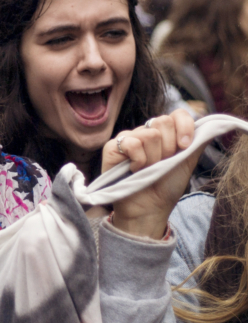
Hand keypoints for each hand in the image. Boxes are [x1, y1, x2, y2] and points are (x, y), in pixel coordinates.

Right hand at [101, 110, 203, 238]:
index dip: (184, 127)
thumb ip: (196, 142)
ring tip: (147, 169)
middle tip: (162, 164)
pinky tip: (134, 170)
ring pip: (149, 134)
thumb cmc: (166, 187)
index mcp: (164, 134)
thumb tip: (210, 126)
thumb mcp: (187, 162)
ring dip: (153, 158)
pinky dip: (138, 160)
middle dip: (169, 147)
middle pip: (163, 121)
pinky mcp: (112, 147)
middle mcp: (145, 132)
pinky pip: (132, 143)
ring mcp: (128, 138)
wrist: (150, 209)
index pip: (176, 114)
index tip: (185, 147)